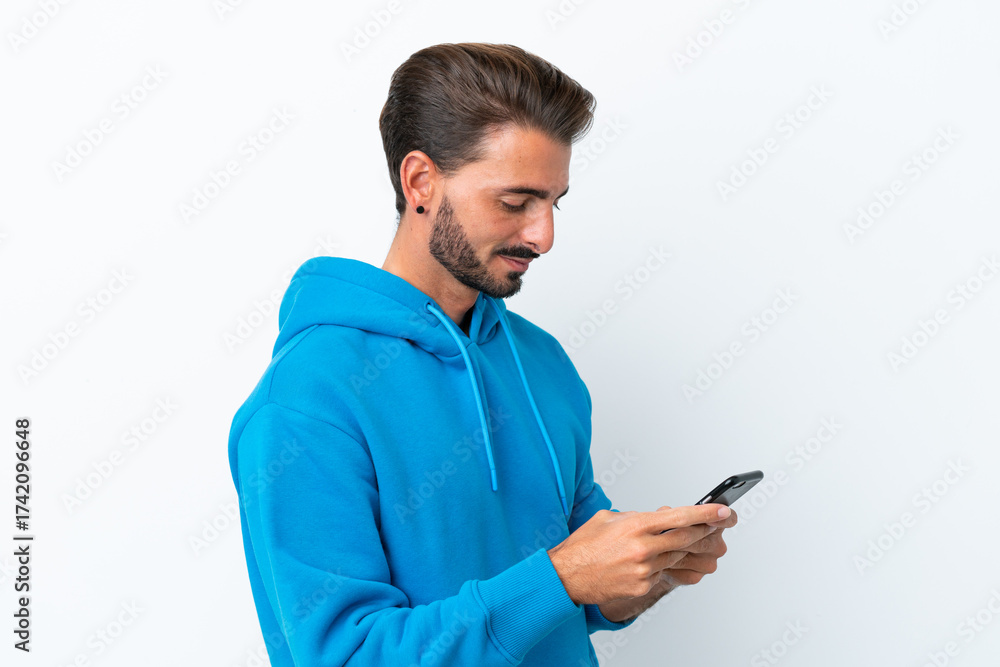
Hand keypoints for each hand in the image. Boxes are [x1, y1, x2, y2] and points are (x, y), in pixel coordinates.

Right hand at [547, 504, 731, 605]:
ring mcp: (644, 570)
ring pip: (674, 556)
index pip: (679, 517)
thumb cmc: (584, 546)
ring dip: (680, 548)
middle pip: (686, 539)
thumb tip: (657, 519)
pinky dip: (659, 565)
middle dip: (705, 530)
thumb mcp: (608, 519)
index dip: (705, 513)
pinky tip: (646, 561)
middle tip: (719, 524)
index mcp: (635, 526)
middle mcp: (643, 548)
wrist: (567, 576)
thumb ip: (636, 517)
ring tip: (679, 540)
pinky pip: (660, 573)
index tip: (722, 511)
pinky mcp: (642, 586)